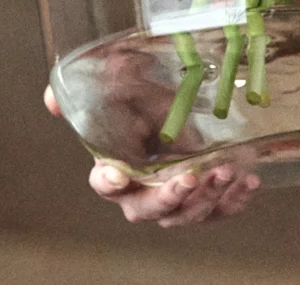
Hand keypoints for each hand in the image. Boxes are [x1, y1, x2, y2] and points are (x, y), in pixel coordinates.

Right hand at [45, 85, 260, 226]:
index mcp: (115, 170)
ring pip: (187, 214)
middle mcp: (143, 192)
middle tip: (188, 177)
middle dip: (169, 198)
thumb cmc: (141, 100)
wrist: (176, 105)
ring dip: (207, 198)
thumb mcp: (115, 85)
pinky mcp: (206, 197)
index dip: (109, 182)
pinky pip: (220, 210)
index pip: (105, 185)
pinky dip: (235, 200)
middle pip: (149, 210)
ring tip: (224, 171)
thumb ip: (86, 89)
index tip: (118, 174)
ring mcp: (176, 198)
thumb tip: (52, 100)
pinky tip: (247, 180)